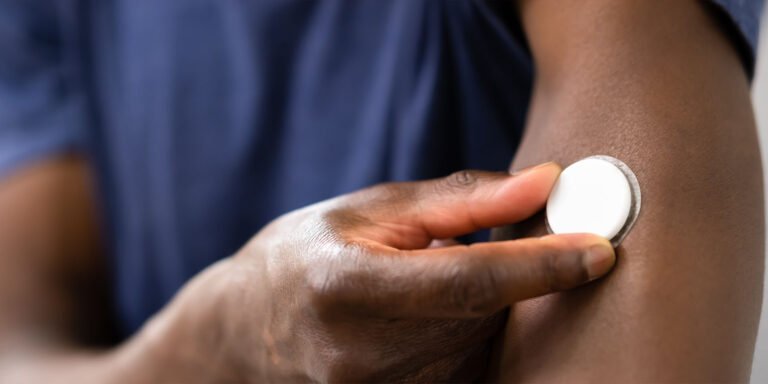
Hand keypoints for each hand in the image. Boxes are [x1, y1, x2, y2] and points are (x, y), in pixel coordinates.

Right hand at [144, 163, 615, 381]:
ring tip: (438, 282)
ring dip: (488, 311)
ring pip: (481, 347)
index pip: (469, 282)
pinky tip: (436, 319)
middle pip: (484, 316)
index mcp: (350, 289)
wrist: (247, 328)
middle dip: (518, 278)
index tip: (600, 249)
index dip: (543, 265)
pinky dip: (471, 338)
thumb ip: (462, 201)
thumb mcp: (372, 210)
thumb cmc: (307, 255)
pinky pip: (465, 372)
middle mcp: (363, 357)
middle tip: (518, 244)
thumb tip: (545, 183)